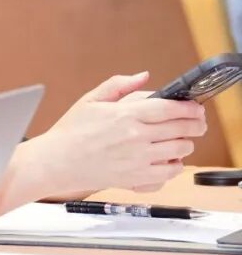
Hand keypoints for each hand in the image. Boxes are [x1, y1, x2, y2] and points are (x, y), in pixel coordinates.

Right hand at [28, 72, 206, 195]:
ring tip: (179, 138)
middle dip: (195, 123)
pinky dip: (175, 164)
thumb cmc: (72, 131)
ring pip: (181, 150)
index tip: (195, 106)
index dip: (189, 107)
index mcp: (125, 115)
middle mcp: (136, 137)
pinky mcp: (139, 178)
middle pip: (182, 129)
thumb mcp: (90, 100)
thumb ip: (118, 85)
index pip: (170, 108)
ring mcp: (139, 159)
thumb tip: (143, 76)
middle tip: (196, 121)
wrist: (58, 161)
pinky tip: (167, 157)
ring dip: (185, 142)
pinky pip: (171, 172)